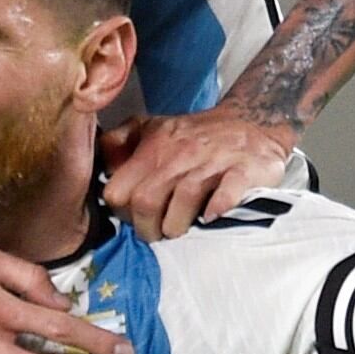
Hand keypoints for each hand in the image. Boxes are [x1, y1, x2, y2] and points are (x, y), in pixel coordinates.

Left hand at [100, 105, 294, 240]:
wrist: (253, 121)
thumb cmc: (195, 134)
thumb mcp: (152, 127)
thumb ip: (120, 142)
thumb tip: (101, 166)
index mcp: (155, 145)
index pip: (119, 191)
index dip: (122, 212)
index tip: (133, 218)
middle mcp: (180, 153)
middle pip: (146, 202)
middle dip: (148, 228)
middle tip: (157, 232)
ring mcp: (213, 162)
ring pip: (183, 201)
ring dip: (177, 226)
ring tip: (180, 229)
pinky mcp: (244, 170)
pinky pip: (227, 194)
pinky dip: (217, 209)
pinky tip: (211, 216)